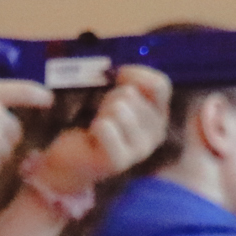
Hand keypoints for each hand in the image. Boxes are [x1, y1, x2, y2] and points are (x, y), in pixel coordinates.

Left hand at [27, 66, 172, 198]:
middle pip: (131, 95)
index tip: (118, 76)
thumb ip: (131, 84)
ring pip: (118, 109)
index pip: (160, 85)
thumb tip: (122, 74)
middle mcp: (157, 134)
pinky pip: (105, 127)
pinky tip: (93, 139)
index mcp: (161, 116)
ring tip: (99, 127)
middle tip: (103, 115)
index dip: (137, 75)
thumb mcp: (119, 99)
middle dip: (110, 99)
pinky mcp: (119, 162)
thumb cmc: (99, 126)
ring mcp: (140, 150)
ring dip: (102, 113)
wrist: (74, 161)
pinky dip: (94, 127)